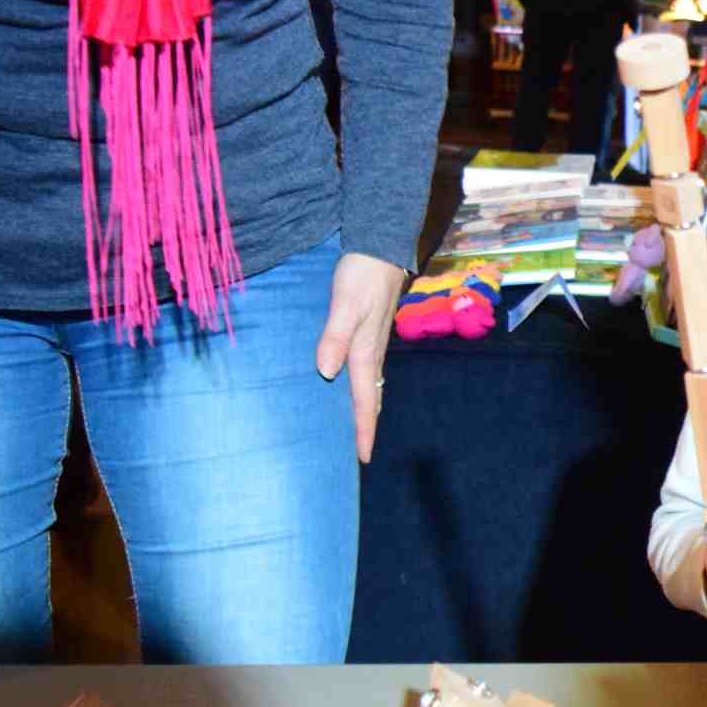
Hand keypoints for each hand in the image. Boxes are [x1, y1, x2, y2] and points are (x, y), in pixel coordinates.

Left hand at [314, 252, 406, 463]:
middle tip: (358, 454)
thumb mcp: (346, 303)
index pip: (365, 400)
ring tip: (354, 429)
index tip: (362, 459)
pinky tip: (348, 387)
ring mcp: (371, 343)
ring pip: (368, 385)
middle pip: (370, 398)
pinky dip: (360, 388)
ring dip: (363, 409)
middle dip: (365, 426)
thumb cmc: (362, 274)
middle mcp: (371, 353)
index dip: (363, 429)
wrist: (380, 247)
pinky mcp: (367, 332)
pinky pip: (364, 371)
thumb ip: (334, 336)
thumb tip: (325, 371)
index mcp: (365, 352)